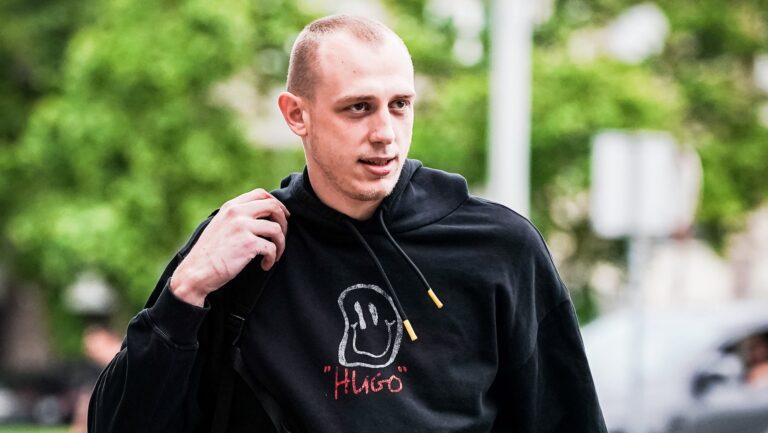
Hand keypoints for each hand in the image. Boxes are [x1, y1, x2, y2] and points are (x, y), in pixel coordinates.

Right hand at [170, 188, 289, 305]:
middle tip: (282, 236)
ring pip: (277, 228)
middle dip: (284, 221)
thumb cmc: (210, 253)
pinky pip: (272, 248)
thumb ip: (237, 217)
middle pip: (273, 206)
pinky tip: (264, 265)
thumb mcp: (220, 225)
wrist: (196, 272)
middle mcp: (237, 213)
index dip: (277, 204)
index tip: (283, 216)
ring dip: (281, 243)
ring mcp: (243, 227)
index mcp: (231, 207)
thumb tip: (261, 216)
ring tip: (275, 254)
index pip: (261, 194)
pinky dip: (272, 258)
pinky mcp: (248, 244)